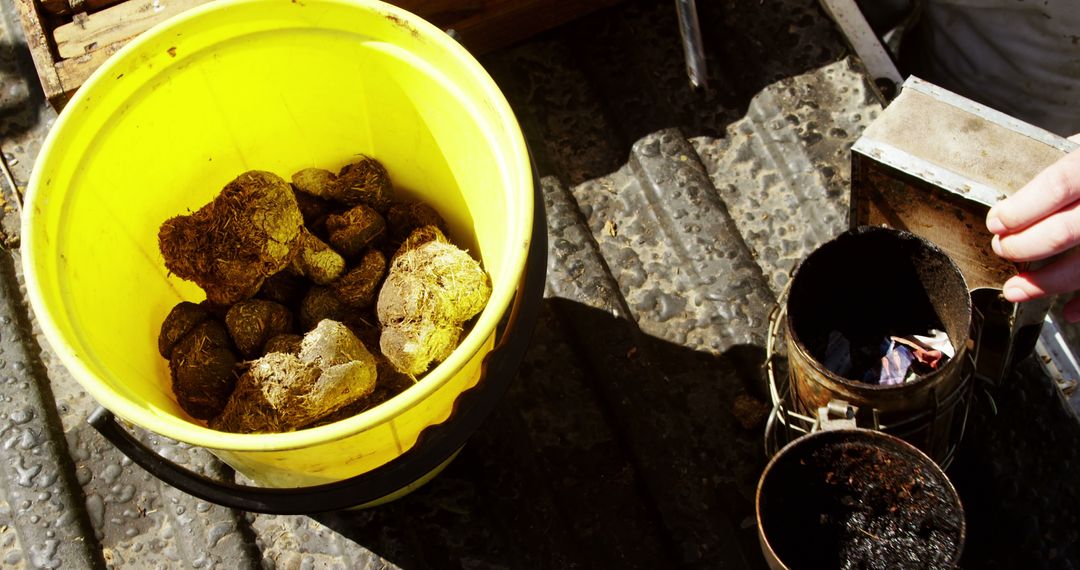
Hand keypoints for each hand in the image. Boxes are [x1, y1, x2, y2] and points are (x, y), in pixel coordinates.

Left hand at [985, 139, 1079, 320]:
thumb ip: (1072, 164)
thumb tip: (1025, 193)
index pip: (1058, 185)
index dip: (1022, 208)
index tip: (997, 222)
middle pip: (1066, 230)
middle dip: (1024, 246)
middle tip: (1003, 249)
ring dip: (1047, 283)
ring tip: (1017, 289)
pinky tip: (1070, 309)